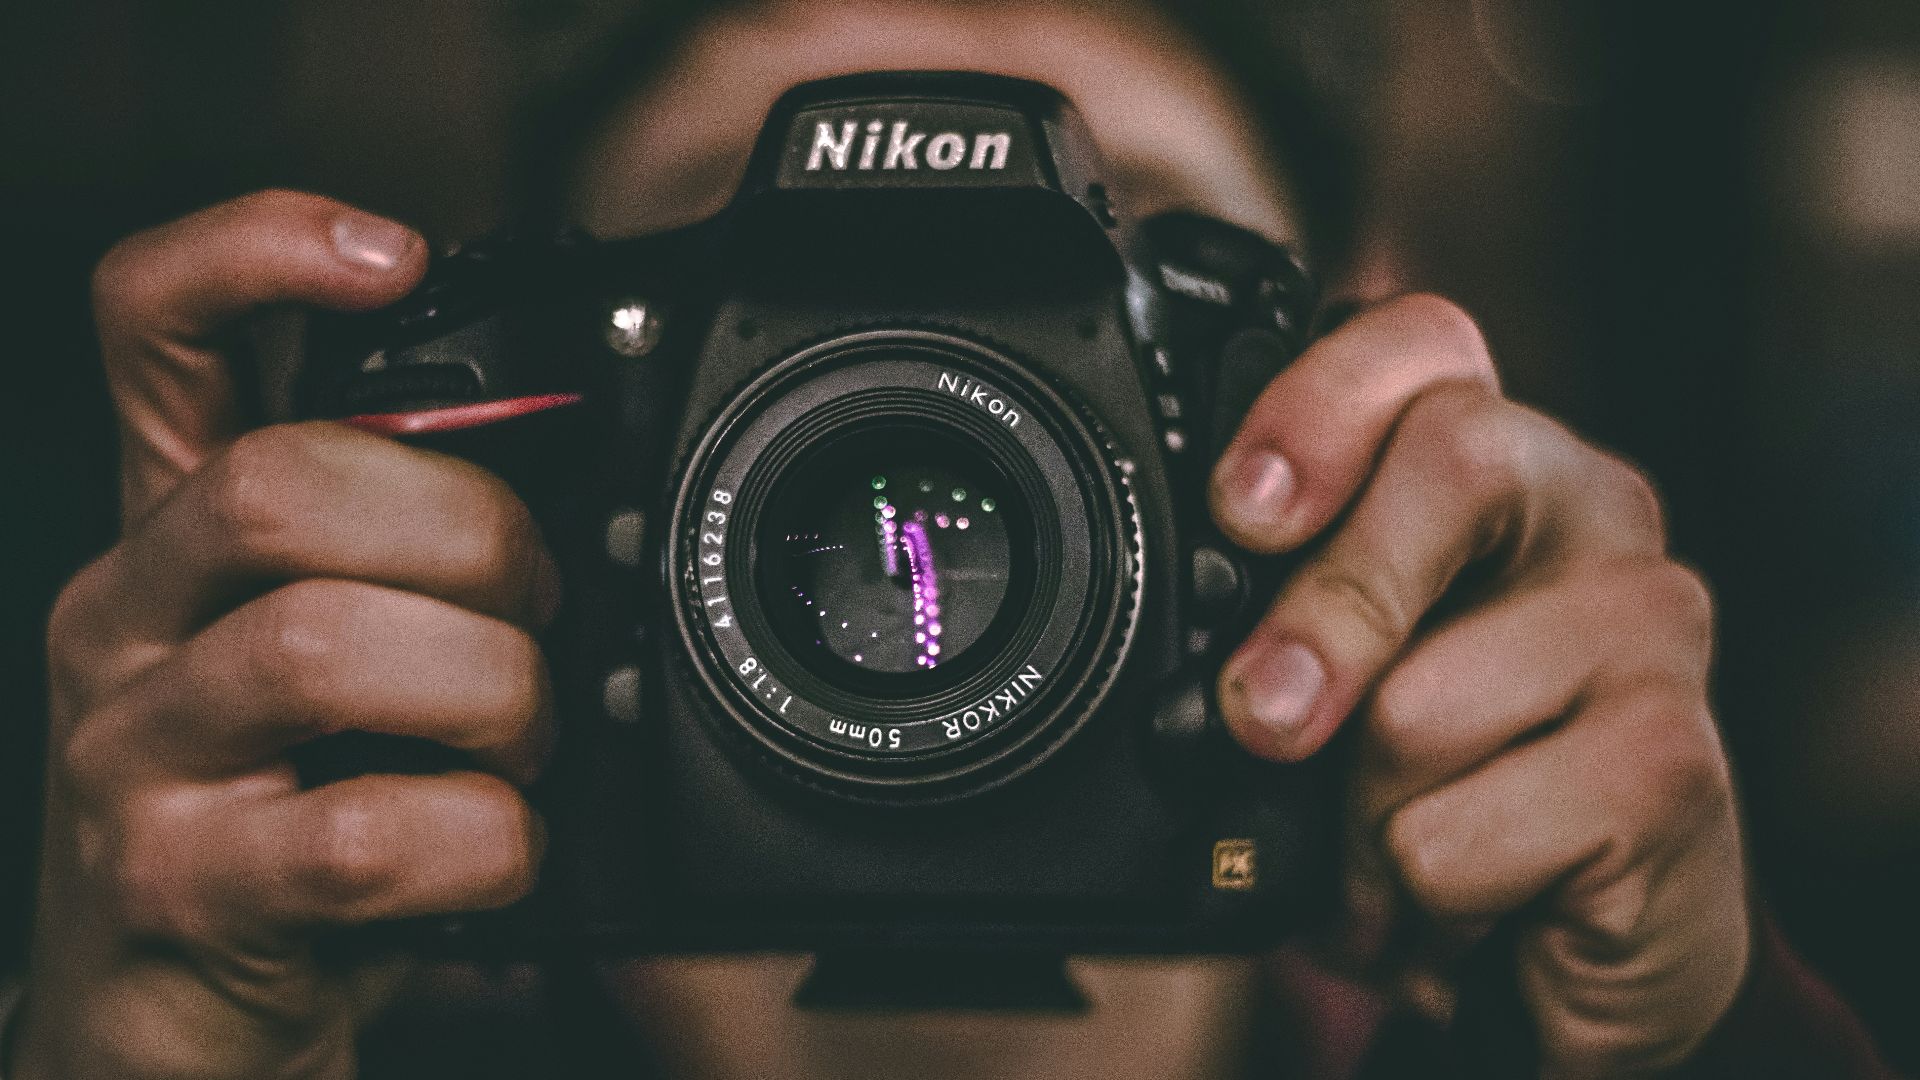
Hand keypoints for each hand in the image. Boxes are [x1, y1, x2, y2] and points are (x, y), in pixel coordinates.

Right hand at [20, 192, 555, 1079]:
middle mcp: (129, 622)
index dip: (258, 253)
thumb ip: (412, 567)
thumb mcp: (339, 670)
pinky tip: (499, 851)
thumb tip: (585, 513)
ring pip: (320, 645)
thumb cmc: (289, 823)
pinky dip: (482, 836)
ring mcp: (134, 758)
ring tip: (525, 740)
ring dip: (488, 687)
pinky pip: (358, 834)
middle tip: (536, 603)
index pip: (154, 331)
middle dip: (465, 529)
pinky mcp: (177, 889)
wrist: (176, 1029)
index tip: (397, 253)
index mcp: (177, 538)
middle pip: (278, 481)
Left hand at [1211, 295, 1747, 1077]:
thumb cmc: (1433, 790)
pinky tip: (1456, 901)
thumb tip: (1201, 659)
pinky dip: (1412, 897)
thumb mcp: (1330, 688)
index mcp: (1489, 463)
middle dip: (1327, 609)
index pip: (1421, 344)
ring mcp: (1650, 626)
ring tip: (1387, 845)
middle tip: (1266, 719)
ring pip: (1422, 697)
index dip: (1320, 404)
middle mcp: (1587, 511)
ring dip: (1357, 813)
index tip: (1241, 512)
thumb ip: (1274, 625)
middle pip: (1455, 458)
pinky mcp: (1676, 763)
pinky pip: (1458, 833)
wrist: (1565, 960)